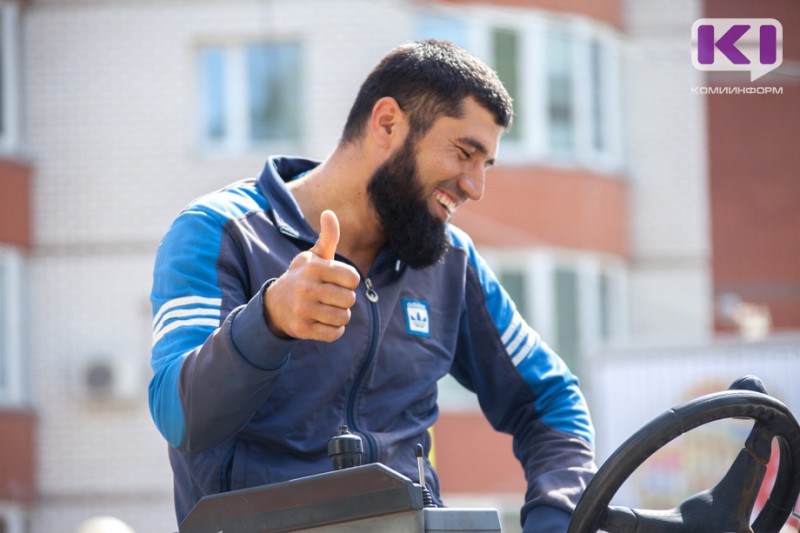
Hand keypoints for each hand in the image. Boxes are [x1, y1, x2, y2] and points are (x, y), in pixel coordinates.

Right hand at [264, 210, 360, 341]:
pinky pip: (334, 334)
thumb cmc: (303, 277)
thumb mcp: (313, 256)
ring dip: (340, 316)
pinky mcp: (302, 329)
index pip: (353, 278)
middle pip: (349, 299)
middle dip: (345, 299)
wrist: (275, 305)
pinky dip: (334, 331)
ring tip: (329, 309)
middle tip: (332, 297)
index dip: (350, 281)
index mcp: (313, 267)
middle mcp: (306, 288)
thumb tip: (329, 213)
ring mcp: (303, 310)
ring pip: (343, 317)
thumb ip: (327, 238)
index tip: (338, 281)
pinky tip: (324, 322)